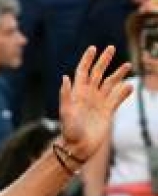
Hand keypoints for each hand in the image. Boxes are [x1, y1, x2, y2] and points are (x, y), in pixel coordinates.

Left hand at [58, 47, 132, 164]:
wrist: (79, 147)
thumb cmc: (69, 131)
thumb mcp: (66, 113)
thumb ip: (66, 95)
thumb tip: (65, 77)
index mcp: (77, 93)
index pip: (82, 72)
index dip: (87, 60)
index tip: (93, 48)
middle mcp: (89, 95)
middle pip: (97, 73)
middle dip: (104, 61)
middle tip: (111, 47)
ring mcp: (99, 103)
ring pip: (110, 84)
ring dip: (118, 74)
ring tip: (128, 65)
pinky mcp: (108, 112)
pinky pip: (117, 99)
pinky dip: (124, 92)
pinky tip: (130, 86)